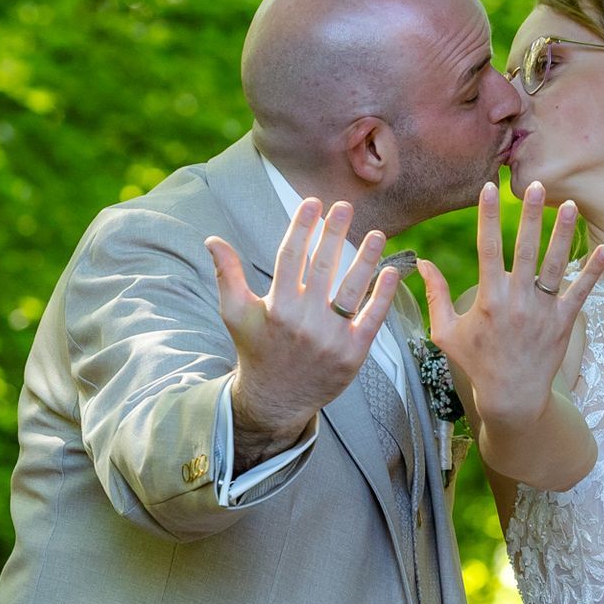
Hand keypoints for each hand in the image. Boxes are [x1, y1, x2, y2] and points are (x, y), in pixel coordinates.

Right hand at [205, 198, 400, 454]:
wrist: (276, 399)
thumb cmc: (256, 349)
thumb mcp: (236, 314)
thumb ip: (227, 275)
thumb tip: (212, 240)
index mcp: (276, 307)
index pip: (291, 257)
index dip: (302, 228)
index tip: (312, 204)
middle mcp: (304, 321)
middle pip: (323, 267)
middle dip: (334, 233)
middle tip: (345, 206)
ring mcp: (330, 338)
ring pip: (352, 290)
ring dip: (367, 259)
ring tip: (378, 234)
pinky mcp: (352, 354)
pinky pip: (372, 319)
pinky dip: (382, 295)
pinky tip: (391, 271)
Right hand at [414, 181, 603, 434]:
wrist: (511, 396)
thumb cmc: (476, 363)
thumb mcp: (445, 332)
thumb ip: (435, 295)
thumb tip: (421, 264)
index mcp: (488, 298)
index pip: (486, 248)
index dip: (487, 216)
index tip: (490, 187)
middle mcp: (517, 300)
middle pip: (524, 249)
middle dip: (530, 215)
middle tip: (537, 185)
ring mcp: (542, 311)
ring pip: (554, 264)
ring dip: (562, 233)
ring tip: (570, 205)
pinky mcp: (563, 322)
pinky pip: (581, 292)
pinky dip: (593, 271)